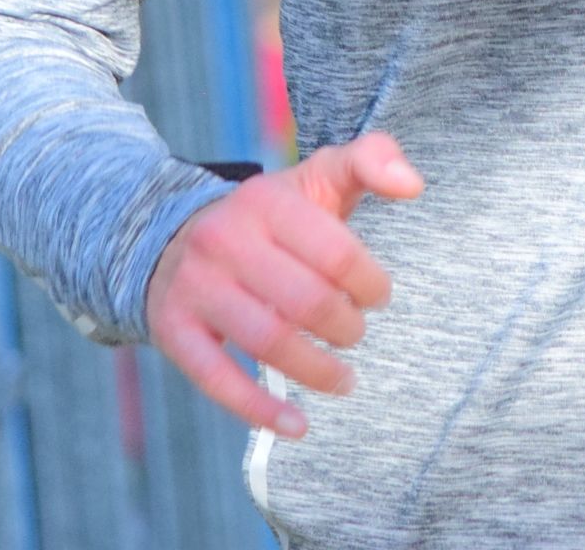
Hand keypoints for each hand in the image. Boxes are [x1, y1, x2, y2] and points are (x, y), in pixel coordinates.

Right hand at [146, 132, 424, 438]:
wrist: (170, 235)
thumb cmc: (269, 216)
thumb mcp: (317, 175)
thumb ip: (371, 160)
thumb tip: (414, 185)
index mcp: (266, 200)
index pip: (336, 252)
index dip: (370, 284)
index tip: (378, 297)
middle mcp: (224, 239)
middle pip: (306, 301)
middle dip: (347, 328)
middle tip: (356, 334)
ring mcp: (194, 286)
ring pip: (267, 341)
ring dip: (316, 371)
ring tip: (343, 380)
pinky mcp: (173, 329)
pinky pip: (216, 379)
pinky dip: (259, 409)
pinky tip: (297, 424)